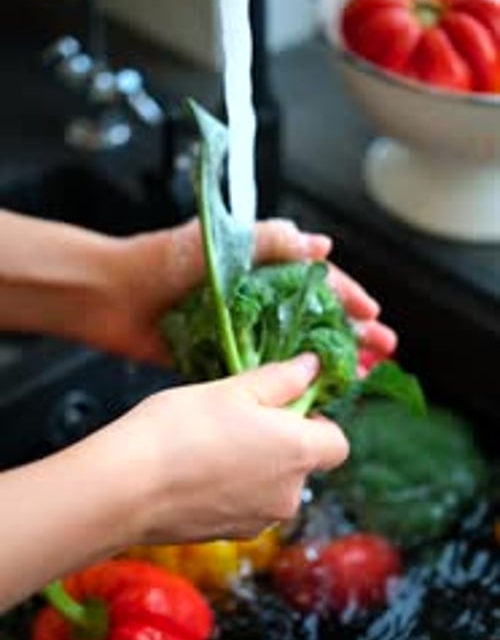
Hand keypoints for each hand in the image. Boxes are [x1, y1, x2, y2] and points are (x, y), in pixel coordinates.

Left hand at [96, 218, 396, 363]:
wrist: (109, 295)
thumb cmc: (159, 261)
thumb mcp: (220, 241)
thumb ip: (269, 240)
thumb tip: (319, 245)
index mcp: (260, 266)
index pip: (317, 281)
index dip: (349, 297)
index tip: (374, 316)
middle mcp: (256, 300)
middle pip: (316, 318)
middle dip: (351, 333)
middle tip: (381, 351)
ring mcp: (241, 331)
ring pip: (296, 349)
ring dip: (328, 363)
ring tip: (359, 376)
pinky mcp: (221, 358)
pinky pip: (262, 373)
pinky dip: (288, 386)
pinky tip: (310, 398)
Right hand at [99, 353, 348, 543]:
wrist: (127, 488)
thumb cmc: (179, 429)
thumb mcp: (232, 389)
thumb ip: (280, 380)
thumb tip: (312, 367)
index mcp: (299, 453)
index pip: (337, 444)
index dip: (317, 423)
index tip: (286, 409)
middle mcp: (289, 494)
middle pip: (302, 466)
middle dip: (280, 444)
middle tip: (237, 420)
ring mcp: (260, 521)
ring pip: (272, 488)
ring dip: (254, 469)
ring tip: (209, 447)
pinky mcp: (230, 537)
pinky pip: (245, 507)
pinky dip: (230, 491)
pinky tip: (196, 474)